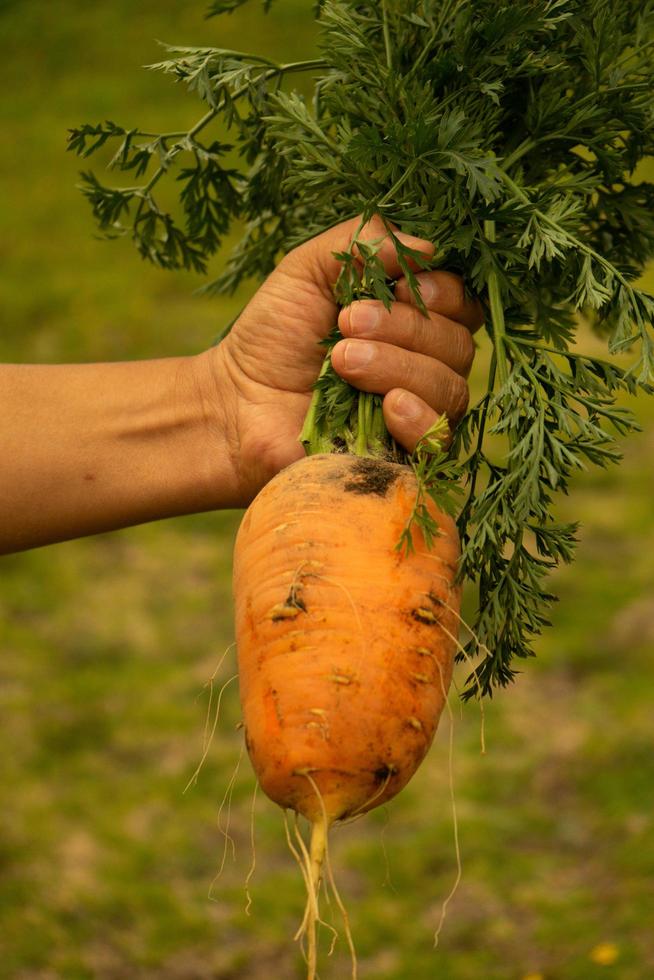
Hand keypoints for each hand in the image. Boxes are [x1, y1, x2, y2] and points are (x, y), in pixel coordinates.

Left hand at [208, 215, 482, 505]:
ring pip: (449, 389)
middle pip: (458, 345)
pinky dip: (420, 419)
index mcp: (414, 321)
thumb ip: (364, 242)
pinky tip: (388, 407)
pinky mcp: (403, 459)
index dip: (442, 293)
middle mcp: (426, 367)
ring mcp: (417, 416)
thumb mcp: (309, 270)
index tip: (398, 288)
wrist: (235, 403)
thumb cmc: (274, 336)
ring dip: (397, 368)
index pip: (463, 305)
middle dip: (405, 328)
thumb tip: (428, 247)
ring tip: (340, 363)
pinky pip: (440, 443)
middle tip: (345, 326)